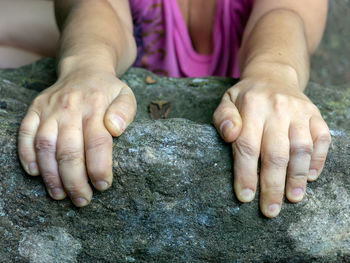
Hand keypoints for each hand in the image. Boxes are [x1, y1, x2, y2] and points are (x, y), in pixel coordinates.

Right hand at [18, 69, 135, 206]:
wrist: (84, 70)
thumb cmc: (107, 90)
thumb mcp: (126, 95)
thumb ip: (125, 112)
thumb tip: (115, 129)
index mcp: (96, 107)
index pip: (97, 143)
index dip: (99, 168)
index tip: (102, 186)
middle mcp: (70, 109)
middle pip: (69, 150)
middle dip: (75, 180)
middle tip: (82, 200)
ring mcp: (50, 109)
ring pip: (45, 146)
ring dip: (50, 174)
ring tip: (59, 195)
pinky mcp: (34, 109)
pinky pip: (25, 133)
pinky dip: (26, 155)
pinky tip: (34, 173)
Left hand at [213, 77, 330, 216]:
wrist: (273, 75)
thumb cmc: (246, 97)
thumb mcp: (227, 101)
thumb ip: (223, 118)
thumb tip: (229, 135)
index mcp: (251, 106)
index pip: (247, 146)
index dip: (246, 174)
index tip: (245, 197)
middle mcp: (277, 108)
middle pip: (275, 153)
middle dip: (272, 185)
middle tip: (270, 210)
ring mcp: (299, 111)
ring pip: (301, 148)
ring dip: (297, 177)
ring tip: (292, 198)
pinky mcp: (315, 114)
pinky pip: (321, 139)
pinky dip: (318, 160)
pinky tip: (310, 178)